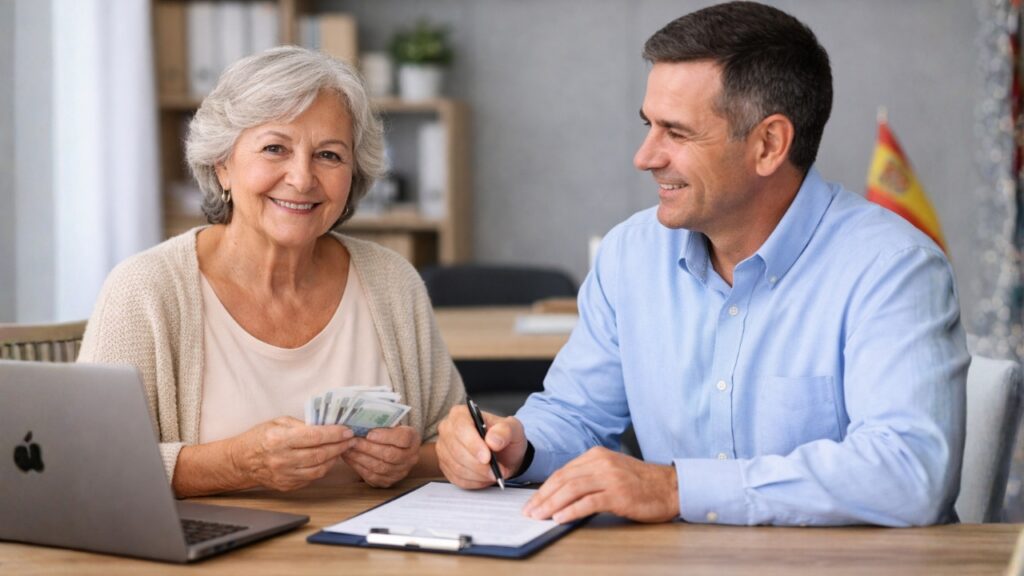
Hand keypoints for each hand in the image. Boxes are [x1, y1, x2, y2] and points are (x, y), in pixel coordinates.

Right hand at [230, 416, 354, 491]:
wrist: (240, 461)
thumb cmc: (258, 438)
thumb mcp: (278, 422)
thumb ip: (302, 424)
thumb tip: (325, 426)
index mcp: (280, 440)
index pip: (314, 437)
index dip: (334, 434)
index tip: (347, 430)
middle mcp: (282, 459)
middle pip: (320, 454)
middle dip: (340, 446)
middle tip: (351, 439)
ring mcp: (285, 475)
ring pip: (319, 469)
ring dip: (335, 458)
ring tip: (342, 449)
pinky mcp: (287, 485)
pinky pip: (312, 478)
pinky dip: (324, 468)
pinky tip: (329, 459)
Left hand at [342, 426, 420, 487]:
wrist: (398, 450)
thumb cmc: (391, 433)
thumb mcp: (391, 424)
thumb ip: (380, 424)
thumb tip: (360, 423)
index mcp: (413, 439)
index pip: (403, 438)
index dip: (385, 436)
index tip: (369, 433)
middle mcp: (410, 458)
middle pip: (390, 455)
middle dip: (368, 448)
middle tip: (352, 441)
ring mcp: (401, 472)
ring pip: (380, 467)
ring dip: (361, 458)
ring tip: (348, 449)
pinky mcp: (389, 481)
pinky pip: (373, 477)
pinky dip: (359, 467)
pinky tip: (350, 458)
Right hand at [436, 404, 528, 488]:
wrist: (503, 453)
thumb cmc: (504, 437)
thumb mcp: (513, 429)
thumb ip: (505, 431)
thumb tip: (493, 440)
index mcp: (461, 414)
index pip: (461, 428)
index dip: (473, 444)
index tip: (487, 458)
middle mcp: (448, 429)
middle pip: (457, 450)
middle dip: (479, 465)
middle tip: (497, 471)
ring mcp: (444, 449)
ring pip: (457, 467)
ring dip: (479, 475)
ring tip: (495, 474)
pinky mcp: (445, 466)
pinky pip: (457, 479)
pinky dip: (474, 482)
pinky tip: (485, 477)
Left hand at [522, 447, 678, 523]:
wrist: (671, 487)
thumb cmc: (642, 483)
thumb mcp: (612, 472)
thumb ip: (589, 477)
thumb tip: (561, 494)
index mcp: (597, 455)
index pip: (563, 472)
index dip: (544, 488)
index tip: (532, 501)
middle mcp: (601, 463)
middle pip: (563, 479)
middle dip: (543, 497)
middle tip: (530, 511)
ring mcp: (610, 477)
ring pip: (572, 489)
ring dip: (552, 504)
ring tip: (540, 516)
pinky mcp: (619, 494)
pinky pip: (589, 502)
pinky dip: (571, 510)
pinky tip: (560, 518)